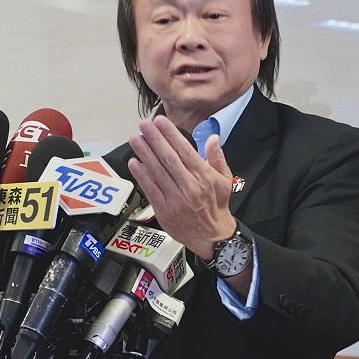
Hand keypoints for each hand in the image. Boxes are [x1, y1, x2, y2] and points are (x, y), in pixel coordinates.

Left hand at [127, 115, 235, 259]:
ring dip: (144, 154)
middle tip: (144, 125)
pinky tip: (134, 162)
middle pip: (168, 158)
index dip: (171, 135)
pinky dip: (141, 175)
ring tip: (135, 139)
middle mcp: (189, 186)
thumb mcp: (225, 179)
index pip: (185, 150)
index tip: (160, 122)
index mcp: (204, 176)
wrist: (212, 236)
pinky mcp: (164, 210)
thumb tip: (212, 137)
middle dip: (154, 140)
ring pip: (157, 172)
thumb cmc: (216, 205)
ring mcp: (175, 199)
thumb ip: (217, 157)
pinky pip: (150, 189)